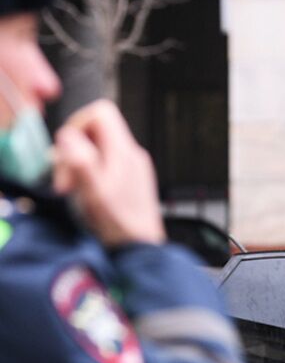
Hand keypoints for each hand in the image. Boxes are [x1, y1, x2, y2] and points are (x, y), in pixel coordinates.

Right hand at [52, 100, 165, 246]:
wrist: (141, 249)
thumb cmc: (120, 225)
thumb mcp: (94, 192)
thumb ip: (80, 160)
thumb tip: (68, 135)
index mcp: (124, 152)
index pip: (101, 112)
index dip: (78, 124)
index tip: (66, 150)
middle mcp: (132, 154)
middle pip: (96, 130)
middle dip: (74, 149)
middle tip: (66, 178)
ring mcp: (133, 166)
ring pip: (98, 147)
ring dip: (79, 163)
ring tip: (74, 189)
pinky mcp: (131, 179)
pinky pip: (105, 163)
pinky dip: (90, 173)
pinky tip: (86, 194)